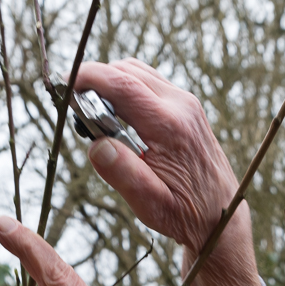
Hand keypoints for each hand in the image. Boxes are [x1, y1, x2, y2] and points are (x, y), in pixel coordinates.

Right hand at [73, 60, 261, 285]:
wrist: (221, 215)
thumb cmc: (185, 213)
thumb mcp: (150, 204)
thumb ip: (123, 174)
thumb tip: (96, 146)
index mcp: (170, 126)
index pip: (121, 83)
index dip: (86, 77)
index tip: (63, 87)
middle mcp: (181, 105)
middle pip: (125, 70)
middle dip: (95, 82)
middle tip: (78, 114)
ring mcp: (186, 102)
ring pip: (136, 71)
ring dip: (110, 85)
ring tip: (97, 120)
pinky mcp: (186, 105)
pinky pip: (148, 82)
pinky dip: (126, 89)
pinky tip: (118, 119)